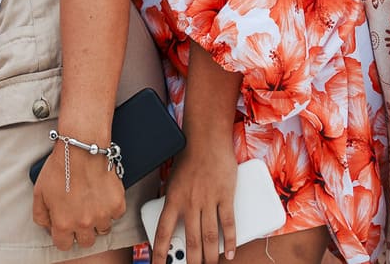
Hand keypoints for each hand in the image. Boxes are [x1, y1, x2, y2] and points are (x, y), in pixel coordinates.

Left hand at [32, 142, 126, 253]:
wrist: (81, 148)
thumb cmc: (60, 166)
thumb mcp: (39, 192)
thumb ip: (40, 215)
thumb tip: (47, 225)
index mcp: (63, 223)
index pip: (64, 245)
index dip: (63, 236)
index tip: (66, 227)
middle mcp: (84, 223)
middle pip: (86, 242)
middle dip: (82, 231)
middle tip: (80, 216)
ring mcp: (103, 215)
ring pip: (103, 229)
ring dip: (98, 220)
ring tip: (92, 204)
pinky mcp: (117, 204)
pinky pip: (116, 215)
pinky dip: (111, 208)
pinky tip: (103, 195)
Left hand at [154, 141, 240, 263]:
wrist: (207, 138)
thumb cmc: (189, 157)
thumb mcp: (174, 180)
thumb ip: (175, 201)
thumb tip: (174, 223)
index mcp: (173, 199)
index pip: (162, 233)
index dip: (160, 253)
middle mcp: (189, 202)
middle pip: (190, 240)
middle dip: (191, 261)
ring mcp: (208, 200)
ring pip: (209, 236)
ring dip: (210, 256)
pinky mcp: (226, 195)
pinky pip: (228, 223)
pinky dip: (229, 241)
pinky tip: (228, 254)